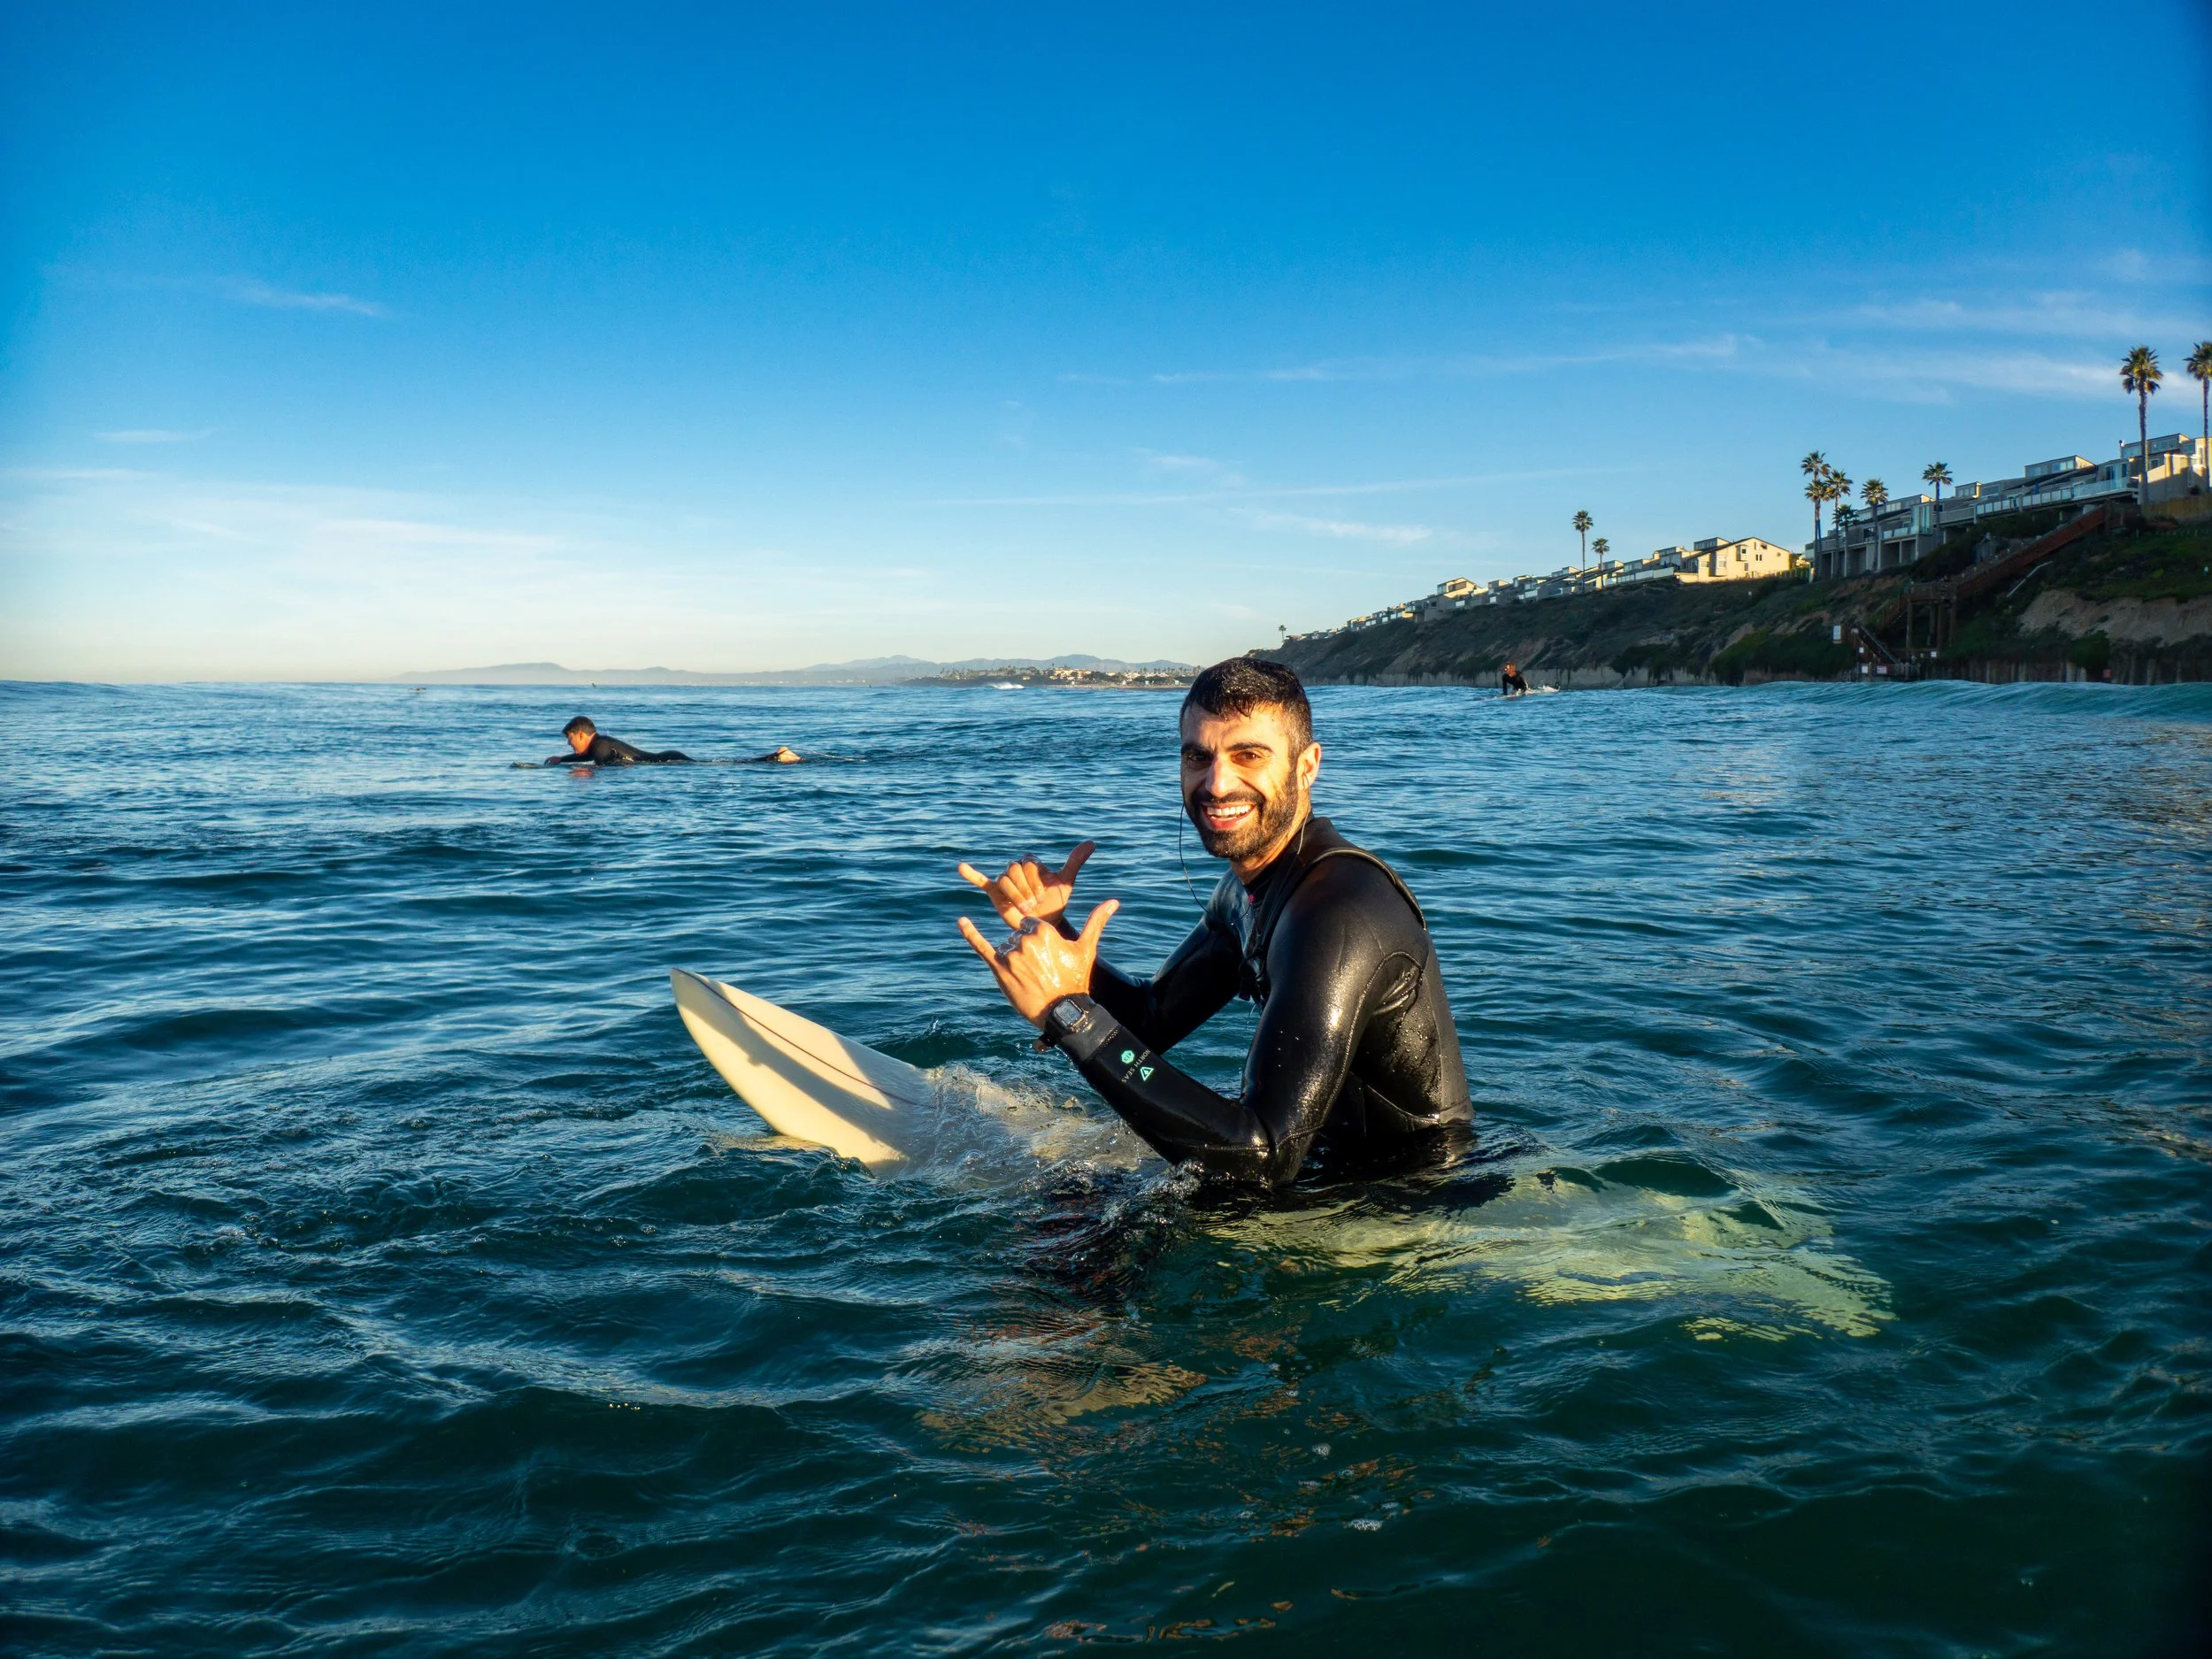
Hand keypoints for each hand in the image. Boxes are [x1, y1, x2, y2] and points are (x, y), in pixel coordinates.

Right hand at [955, 840, 1094, 929]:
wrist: (1045, 925)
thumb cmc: (1056, 904)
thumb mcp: (1066, 883)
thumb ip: (1075, 862)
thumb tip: (1091, 843)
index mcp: (1032, 865)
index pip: (1028, 863)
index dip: (1035, 879)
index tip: (1043, 896)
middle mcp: (1018, 870)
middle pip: (1015, 871)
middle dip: (1025, 889)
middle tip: (1034, 905)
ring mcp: (1006, 881)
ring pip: (1004, 880)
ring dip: (1015, 894)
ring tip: (1024, 909)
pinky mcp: (995, 893)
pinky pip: (982, 881)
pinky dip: (972, 874)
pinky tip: (961, 868)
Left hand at [958, 900, 1118, 1026]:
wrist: (1063, 1012)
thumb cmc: (1075, 980)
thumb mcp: (1086, 949)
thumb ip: (1096, 922)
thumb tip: (1114, 902)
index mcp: (1044, 932)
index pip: (1030, 923)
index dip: (1036, 937)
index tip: (1044, 953)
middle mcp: (1025, 941)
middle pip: (1018, 935)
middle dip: (1026, 949)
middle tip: (1040, 970)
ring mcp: (1011, 955)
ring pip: (1006, 946)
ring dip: (1014, 958)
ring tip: (1030, 977)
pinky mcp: (999, 969)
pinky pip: (981, 946)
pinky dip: (971, 934)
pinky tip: (962, 922)